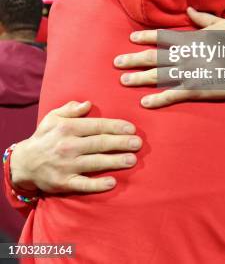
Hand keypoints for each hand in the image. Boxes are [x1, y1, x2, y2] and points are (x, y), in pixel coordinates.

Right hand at [10, 101, 141, 193]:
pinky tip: (112, 182)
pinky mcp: (64, 183)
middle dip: (121, 142)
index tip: (132, 128)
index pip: (97, 126)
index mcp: (68, 128)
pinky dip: (98, 184)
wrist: (24, 164)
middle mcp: (68, 146)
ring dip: (115, 161)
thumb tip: (88, 103)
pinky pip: (83, 184)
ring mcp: (66, 165)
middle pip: (100, 143)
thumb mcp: (53, 118)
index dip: (116, 127)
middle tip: (138, 143)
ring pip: (95, 162)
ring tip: (132, 160)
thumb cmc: (44, 138)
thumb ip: (71, 109)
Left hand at [114, 7, 224, 108]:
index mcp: (189, 40)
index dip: (144, 37)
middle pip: (152, 58)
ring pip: (156, 77)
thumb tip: (188, 10)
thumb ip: (202, 18)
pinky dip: (157, 100)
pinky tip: (144, 102)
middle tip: (116, 63)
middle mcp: (183, 56)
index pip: (160, 37)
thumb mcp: (221, 24)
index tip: (131, 39)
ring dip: (138, 79)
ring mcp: (187, 74)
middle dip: (132, 59)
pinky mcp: (194, 90)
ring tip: (124, 80)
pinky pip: (171, 95)